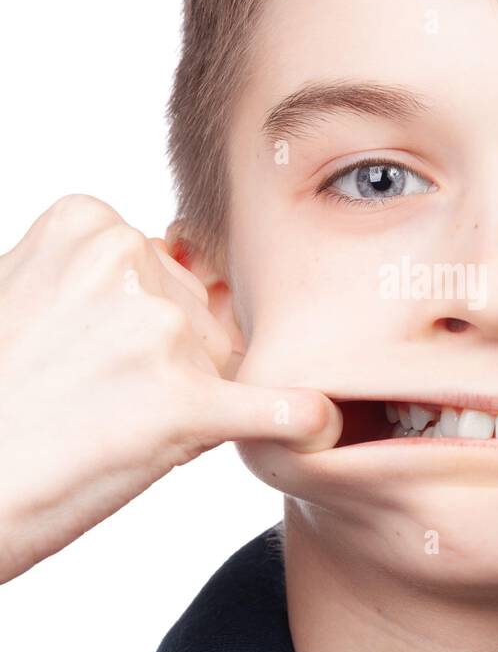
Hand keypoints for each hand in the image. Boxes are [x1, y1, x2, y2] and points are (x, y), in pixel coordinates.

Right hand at [0, 195, 341, 581]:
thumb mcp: (27, 296)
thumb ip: (102, 273)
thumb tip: (192, 263)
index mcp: (87, 222)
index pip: (165, 268)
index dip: (142, 323)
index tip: (90, 355)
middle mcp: (127, 261)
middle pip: (198, 312)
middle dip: (169, 361)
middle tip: (94, 401)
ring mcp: (158, 331)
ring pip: (225, 360)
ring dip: (194, 401)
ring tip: (112, 428)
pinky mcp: (184, 405)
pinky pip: (280, 408)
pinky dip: (302, 422)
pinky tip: (315, 429)